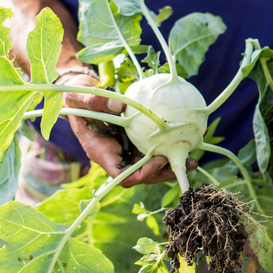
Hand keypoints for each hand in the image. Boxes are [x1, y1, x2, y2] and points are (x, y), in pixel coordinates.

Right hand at [59, 73, 196, 186]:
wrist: (81, 97)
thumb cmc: (78, 98)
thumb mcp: (80, 97)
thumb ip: (94, 102)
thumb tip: (119, 107)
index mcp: (101, 152)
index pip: (121, 175)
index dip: (141, 174)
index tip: (158, 161)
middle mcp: (116, 156)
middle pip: (142, 175)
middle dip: (163, 173)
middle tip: (185, 163)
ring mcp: (127, 150)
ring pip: (151, 167)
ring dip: (171, 165)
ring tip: (194, 159)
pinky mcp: (136, 141)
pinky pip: (154, 150)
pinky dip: (170, 149)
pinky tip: (189, 141)